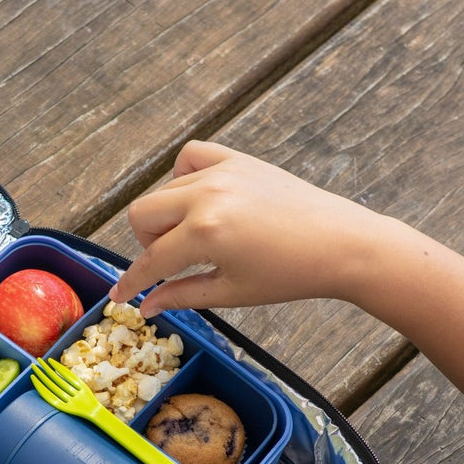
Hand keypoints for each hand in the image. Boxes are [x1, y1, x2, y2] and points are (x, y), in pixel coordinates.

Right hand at [110, 139, 384, 316]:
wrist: (341, 244)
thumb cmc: (291, 275)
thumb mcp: (231, 292)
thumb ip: (182, 296)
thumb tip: (147, 307)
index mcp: (204, 234)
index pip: (150, 260)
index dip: (132, 282)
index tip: (121, 295)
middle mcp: (206, 196)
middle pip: (142, 215)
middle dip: (147, 244)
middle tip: (169, 263)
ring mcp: (222, 173)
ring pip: (163, 189)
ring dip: (166, 217)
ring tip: (190, 236)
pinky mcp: (238, 160)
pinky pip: (191, 157)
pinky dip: (184, 177)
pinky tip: (199, 199)